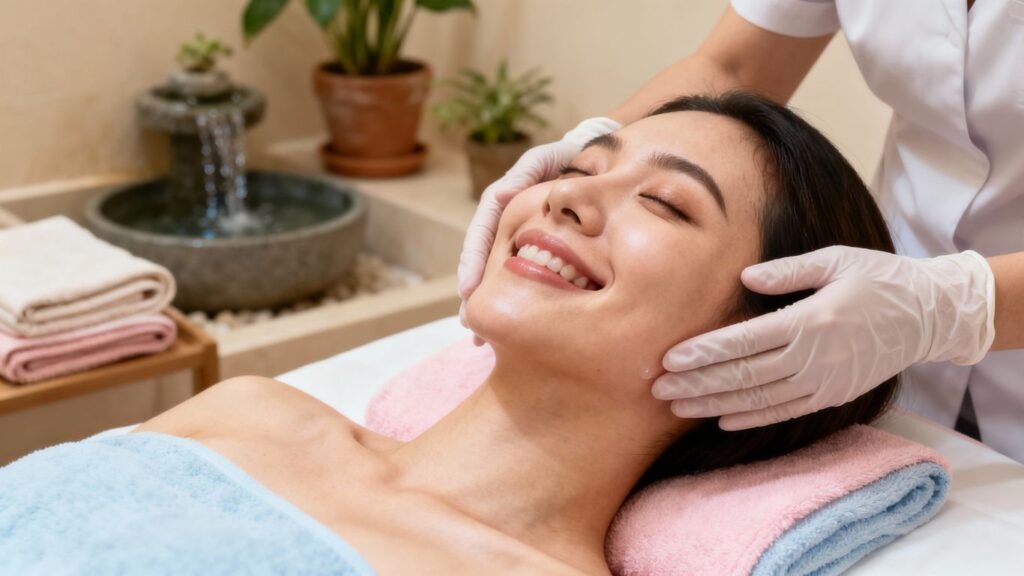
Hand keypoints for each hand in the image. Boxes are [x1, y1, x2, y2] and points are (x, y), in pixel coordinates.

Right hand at [457, 117, 621, 339]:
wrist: (603, 165)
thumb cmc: (574, 157)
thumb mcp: (549, 158)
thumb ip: (526, 171)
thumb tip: (501, 195)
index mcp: (505, 200)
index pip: (482, 232)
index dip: (474, 260)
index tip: (468, 289)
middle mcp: (508, 222)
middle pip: (483, 259)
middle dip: (473, 292)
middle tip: (468, 323)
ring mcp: (522, 240)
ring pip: (500, 274)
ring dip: (489, 304)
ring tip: (479, 338)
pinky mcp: (540, 254)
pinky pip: (524, 279)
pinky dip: (517, 301)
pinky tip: (514, 328)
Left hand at [652, 246, 995, 429]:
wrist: (929, 315)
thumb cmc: (879, 278)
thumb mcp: (836, 260)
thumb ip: (787, 272)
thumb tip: (744, 279)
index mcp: (810, 321)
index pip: (743, 342)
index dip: (703, 353)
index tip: (669, 359)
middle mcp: (814, 358)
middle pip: (743, 376)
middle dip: (696, 383)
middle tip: (657, 389)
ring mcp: (824, 382)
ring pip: (758, 400)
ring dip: (714, 405)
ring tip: (678, 407)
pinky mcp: (832, 396)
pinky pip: (784, 412)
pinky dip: (752, 418)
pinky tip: (721, 419)